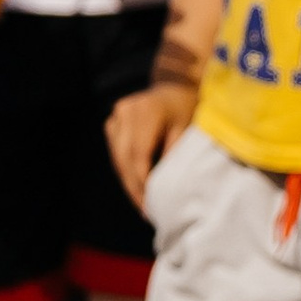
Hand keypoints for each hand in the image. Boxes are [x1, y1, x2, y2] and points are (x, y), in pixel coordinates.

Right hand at [107, 77, 197, 210]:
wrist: (176, 88)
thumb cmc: (188, 110)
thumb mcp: (188, 131)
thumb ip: (174, 156)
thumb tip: (163, 188)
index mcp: (146, 111)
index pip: (139, 154)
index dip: (143, 181)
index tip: (152, 203)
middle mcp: (126, 111)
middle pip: (125, 158)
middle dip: (135, 188)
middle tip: (146, 212)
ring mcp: (117, 115)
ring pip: (118, 158)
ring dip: (129, 182)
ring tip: (142, 204)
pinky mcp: (113, 121)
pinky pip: (116, 152)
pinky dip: (125, 171)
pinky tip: (136, 187)